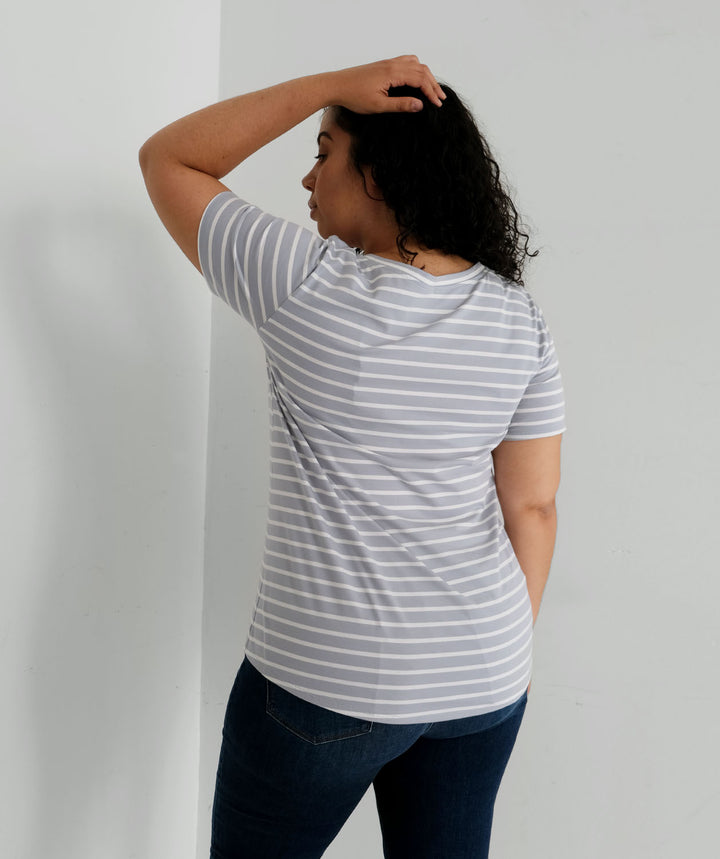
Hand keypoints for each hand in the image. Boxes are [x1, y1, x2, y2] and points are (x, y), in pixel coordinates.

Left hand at [331, 55, 445, 113]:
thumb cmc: (354, 97)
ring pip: (415, 64)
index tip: (438, 105)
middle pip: (421, 70)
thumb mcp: (379, 106)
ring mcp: (388, 62)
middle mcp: (392, 64)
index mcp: (393, 73)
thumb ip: (400, 105)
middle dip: (433, 84)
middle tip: (440, 98)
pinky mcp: (383, 65)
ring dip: (426, 75)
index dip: (431, 92)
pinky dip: (416, 68)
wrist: (336, 85)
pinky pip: (405, 61)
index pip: (420, 79)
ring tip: (432, 89)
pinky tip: (416, 78)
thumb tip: (420, 105)